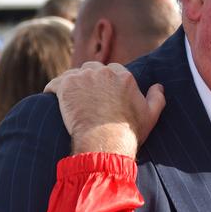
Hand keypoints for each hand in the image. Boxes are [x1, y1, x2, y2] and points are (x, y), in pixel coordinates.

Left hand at [44, 62, 164, 157]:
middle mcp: (104, 72)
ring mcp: (84, 78)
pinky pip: (55, 83)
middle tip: (85, 95)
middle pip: (92, 68)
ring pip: (74, 75)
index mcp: (124, 76)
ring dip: (71, 84)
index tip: (102, 92)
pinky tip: (51, 97)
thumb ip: (157, 98)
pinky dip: (53, 90)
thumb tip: (159, 86)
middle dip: (89, 79)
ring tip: (68, 98)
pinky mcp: (66, 86)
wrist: (105, 143)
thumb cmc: (128, 132)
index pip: (113, 69)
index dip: (107, 80)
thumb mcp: (151, 115)